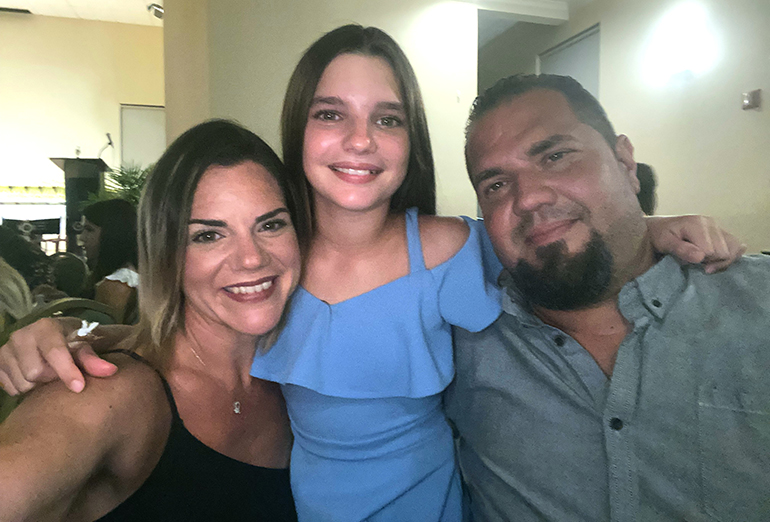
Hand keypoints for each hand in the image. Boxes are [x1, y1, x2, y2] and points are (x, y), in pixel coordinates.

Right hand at [0, 318, 116, 395]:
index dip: (66, 371)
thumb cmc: (69, 341)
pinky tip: (34, 379)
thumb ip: (93, 360)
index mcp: (45, 327)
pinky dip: (24, 389)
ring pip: (22, 384)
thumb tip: (110, 371)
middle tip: (61, 375)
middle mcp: (21, 336)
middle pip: (36, 373)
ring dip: (38, 386)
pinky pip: (11, 389)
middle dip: (51, 379)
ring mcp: (5, 350)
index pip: (54, 352)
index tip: (79, 387)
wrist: (47, 336)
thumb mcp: (82, 346)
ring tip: (48, 376)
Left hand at [646, 215, 746, 272]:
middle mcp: (711, 223)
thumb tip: (700, 257)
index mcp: (697, 224)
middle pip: (725, 252)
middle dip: (712, 261)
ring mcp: (718, 226)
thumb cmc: (660, 236)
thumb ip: (681, 249)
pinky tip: (716, 259)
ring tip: (706, 262)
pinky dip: (729, 255)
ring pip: (734, 249)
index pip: (711, 251)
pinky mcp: (721, 232)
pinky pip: (736, 245)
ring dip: (722, 260)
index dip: (702, 261)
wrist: (660, 228)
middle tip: (696, 263)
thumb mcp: (665, 243)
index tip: (690, 263)